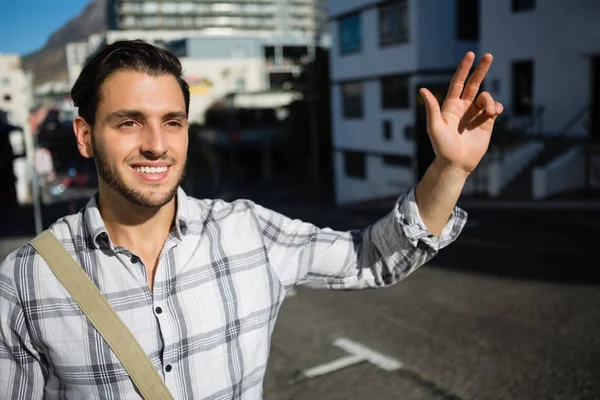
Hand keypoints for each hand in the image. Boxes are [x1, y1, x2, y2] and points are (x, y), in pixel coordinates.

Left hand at [420, 52, 502, 174]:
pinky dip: (496, 107)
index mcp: (450, 105)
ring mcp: (475, 114)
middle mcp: (463, 107)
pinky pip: (494, 108)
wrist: (456, 164)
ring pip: (486, 98)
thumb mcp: (434, 127)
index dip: (464, 68)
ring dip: (489, 101)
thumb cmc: (442, 147)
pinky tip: (494, 113)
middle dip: (481, 69)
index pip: (458, 82)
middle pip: (474, 83)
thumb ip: (431, 108)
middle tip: (488, 55)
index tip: (470, 54)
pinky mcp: (486, 123)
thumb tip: (422, 89)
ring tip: (489, 112)